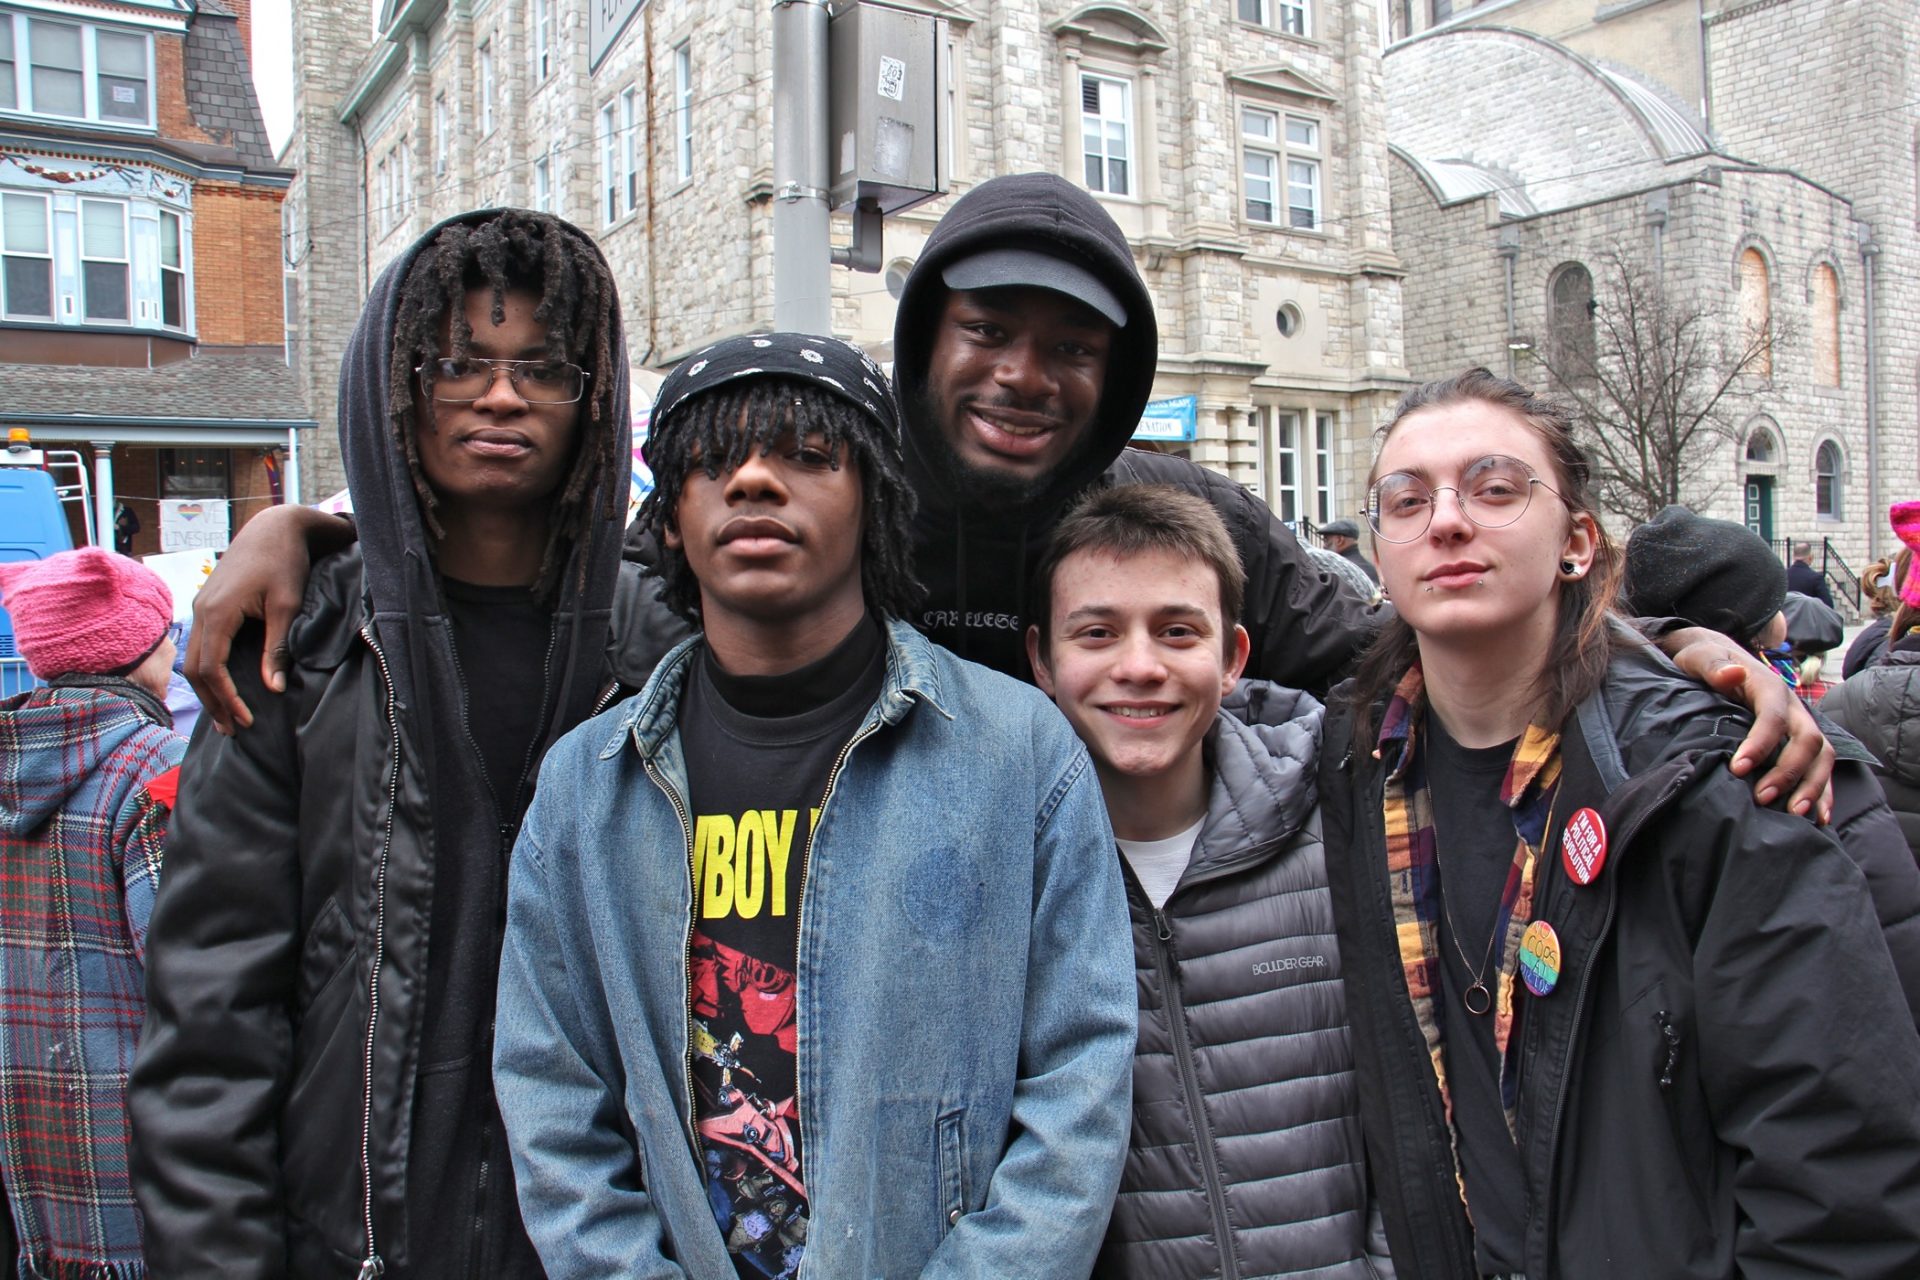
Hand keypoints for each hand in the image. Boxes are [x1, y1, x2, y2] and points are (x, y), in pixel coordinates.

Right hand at [186, 505, 352, 733]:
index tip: (247, 721)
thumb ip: (277, 648)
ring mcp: (201, 606)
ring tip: (226, 717)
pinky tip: (222, 685)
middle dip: (213, 702)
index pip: (212, 669)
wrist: (274, 527)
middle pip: (196, 669)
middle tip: (233, 731)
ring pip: (194, 659)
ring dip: (209, 689)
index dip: (227, 699)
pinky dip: (209, 670)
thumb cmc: (285, 563)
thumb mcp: (287, 606)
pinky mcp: (208, 604)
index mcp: (218, 612)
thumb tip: (272, 689)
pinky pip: (200, 645)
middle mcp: (201, 610)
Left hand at [1663, 627, 1834, 821]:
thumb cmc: (1705, 661)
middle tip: (1762, 798)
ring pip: (1822, 756)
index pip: (1773, 717)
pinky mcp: (1800, 741)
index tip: (1737, 769)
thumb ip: (1714, 667)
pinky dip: (1823, 791)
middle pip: (1807, 740)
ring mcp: (1800, 724)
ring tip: (1795, 815)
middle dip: (1789, 771)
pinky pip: (1821, 767)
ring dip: (1812, 786)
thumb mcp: (1701, 658)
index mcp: (1769, 687)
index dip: (1760, 743)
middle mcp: (1792, 707)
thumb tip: (1732, 673)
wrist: (1717, 658)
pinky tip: (1818, 817)